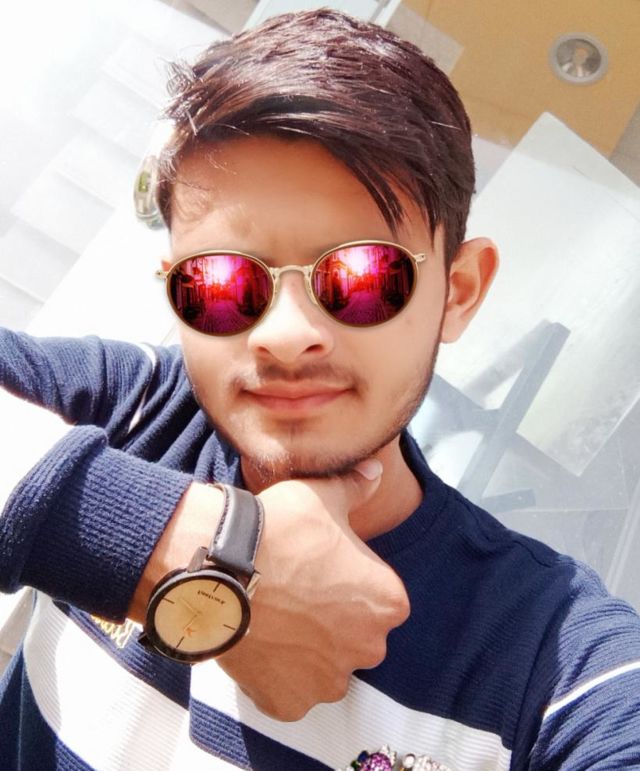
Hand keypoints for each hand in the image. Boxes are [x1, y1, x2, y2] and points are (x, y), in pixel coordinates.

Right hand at [218, 460, 409, 720]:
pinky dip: (275, 676)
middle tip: (293, 592)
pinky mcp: (288, 703)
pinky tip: (258, 644)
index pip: (377, 596)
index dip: (347, 582)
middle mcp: (369, 648)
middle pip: (353, 635)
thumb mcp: (324, 496)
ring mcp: (327, 682)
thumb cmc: (281, 529)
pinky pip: (288, 693)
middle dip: (330, 620)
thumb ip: (357, 487)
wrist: (221, 565)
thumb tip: (376, 471)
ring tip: (272, 617)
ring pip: (322, 666)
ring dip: (304, 650)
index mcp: (388, 602)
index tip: (318, 569)